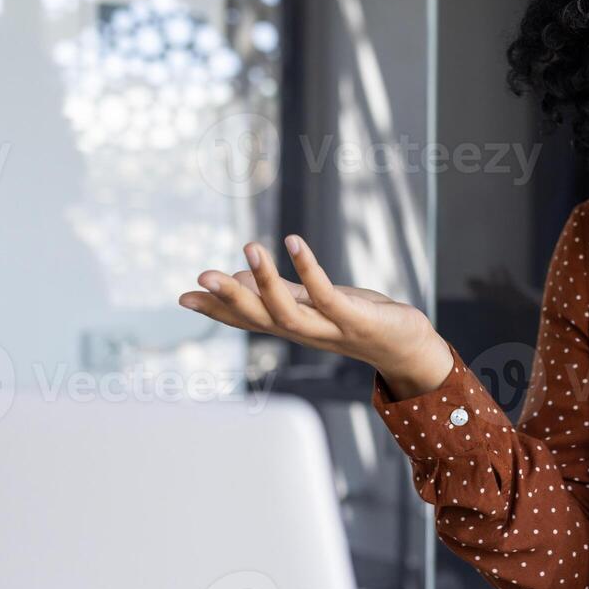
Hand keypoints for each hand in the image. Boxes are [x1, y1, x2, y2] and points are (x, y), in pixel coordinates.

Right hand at [178, 236, 451, 396]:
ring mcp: (330, 328)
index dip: (216, 311)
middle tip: (200, 277)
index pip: (248, 320)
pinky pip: (327, 295)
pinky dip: (309, 270)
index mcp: (291, 326)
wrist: (406, 346)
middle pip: (260, 320)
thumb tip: (237, 275)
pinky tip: (294, 242)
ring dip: (265, 282)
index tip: (183, 298)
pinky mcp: (355, 318)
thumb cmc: (359, 319)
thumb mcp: (314, 303)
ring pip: (288, 313)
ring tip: (249, 247)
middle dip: (229, 299)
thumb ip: (280, 292)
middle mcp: (305, 333)